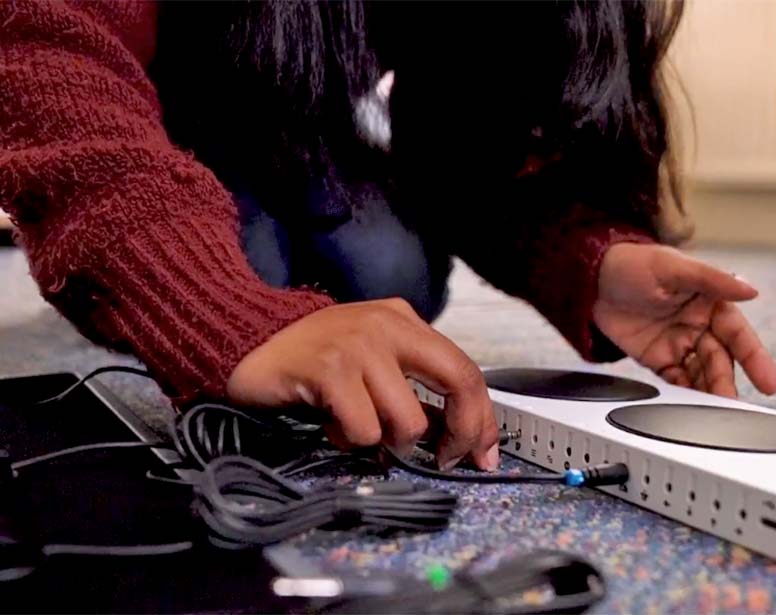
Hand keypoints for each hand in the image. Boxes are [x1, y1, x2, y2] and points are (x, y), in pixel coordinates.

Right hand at [227, 298, 498, 469]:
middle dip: (462, 431)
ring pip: (409, 420)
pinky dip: (349, 440)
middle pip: (459, 381)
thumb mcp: (372, 361)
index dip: (482, 417)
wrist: (245, 339)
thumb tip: (455, 436)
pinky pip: (365, 429)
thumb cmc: (313, 360)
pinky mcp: (330, 369)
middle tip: (444, 460)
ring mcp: (359, 344)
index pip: (466, 369)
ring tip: (355, 427)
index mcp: (405, 321)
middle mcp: (388, 325)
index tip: (483, 455)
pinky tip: (330, 424)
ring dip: (387, 441)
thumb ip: (412, 385)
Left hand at [592, 243, 775, 397]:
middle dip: (725, 381)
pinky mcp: (657, 358)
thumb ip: (712, 280)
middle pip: (720, 359)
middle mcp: (698, 325)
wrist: (591, 278)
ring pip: (701, 373)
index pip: (738, 334)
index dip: (755, 358)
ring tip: (712, 410)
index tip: (768, 382)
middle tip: (729, 402)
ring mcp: (678, 343)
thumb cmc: (633, 262)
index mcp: (710, 302)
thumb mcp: (672, 267)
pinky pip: (675, 380)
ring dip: (708, 391)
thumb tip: (750, 290)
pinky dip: (683, 394)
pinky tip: (688, 406)